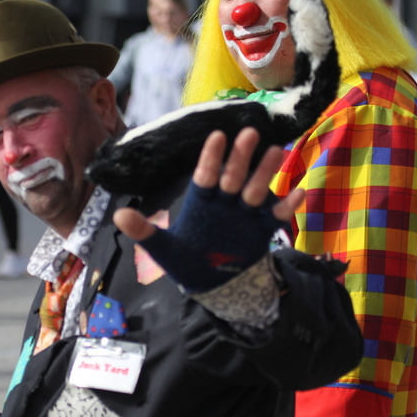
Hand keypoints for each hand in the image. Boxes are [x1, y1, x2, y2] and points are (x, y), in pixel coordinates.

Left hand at [114, 127, 304, 292]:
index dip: (211, 157)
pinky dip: (288, 206)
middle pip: (233, 176)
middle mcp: (224, 202)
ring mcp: (245, 214)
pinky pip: (277, 215)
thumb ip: (144, 231)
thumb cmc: (186, 260)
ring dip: (265, 172)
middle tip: (249, 132)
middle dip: (240, 157)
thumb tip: (117, 216)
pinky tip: (299, 192)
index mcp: (201, 201)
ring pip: (256, 189)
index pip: (205, 175)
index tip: (216, 136)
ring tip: (275, 150)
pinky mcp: (262, 229)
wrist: (213, 283)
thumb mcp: (163, 248)